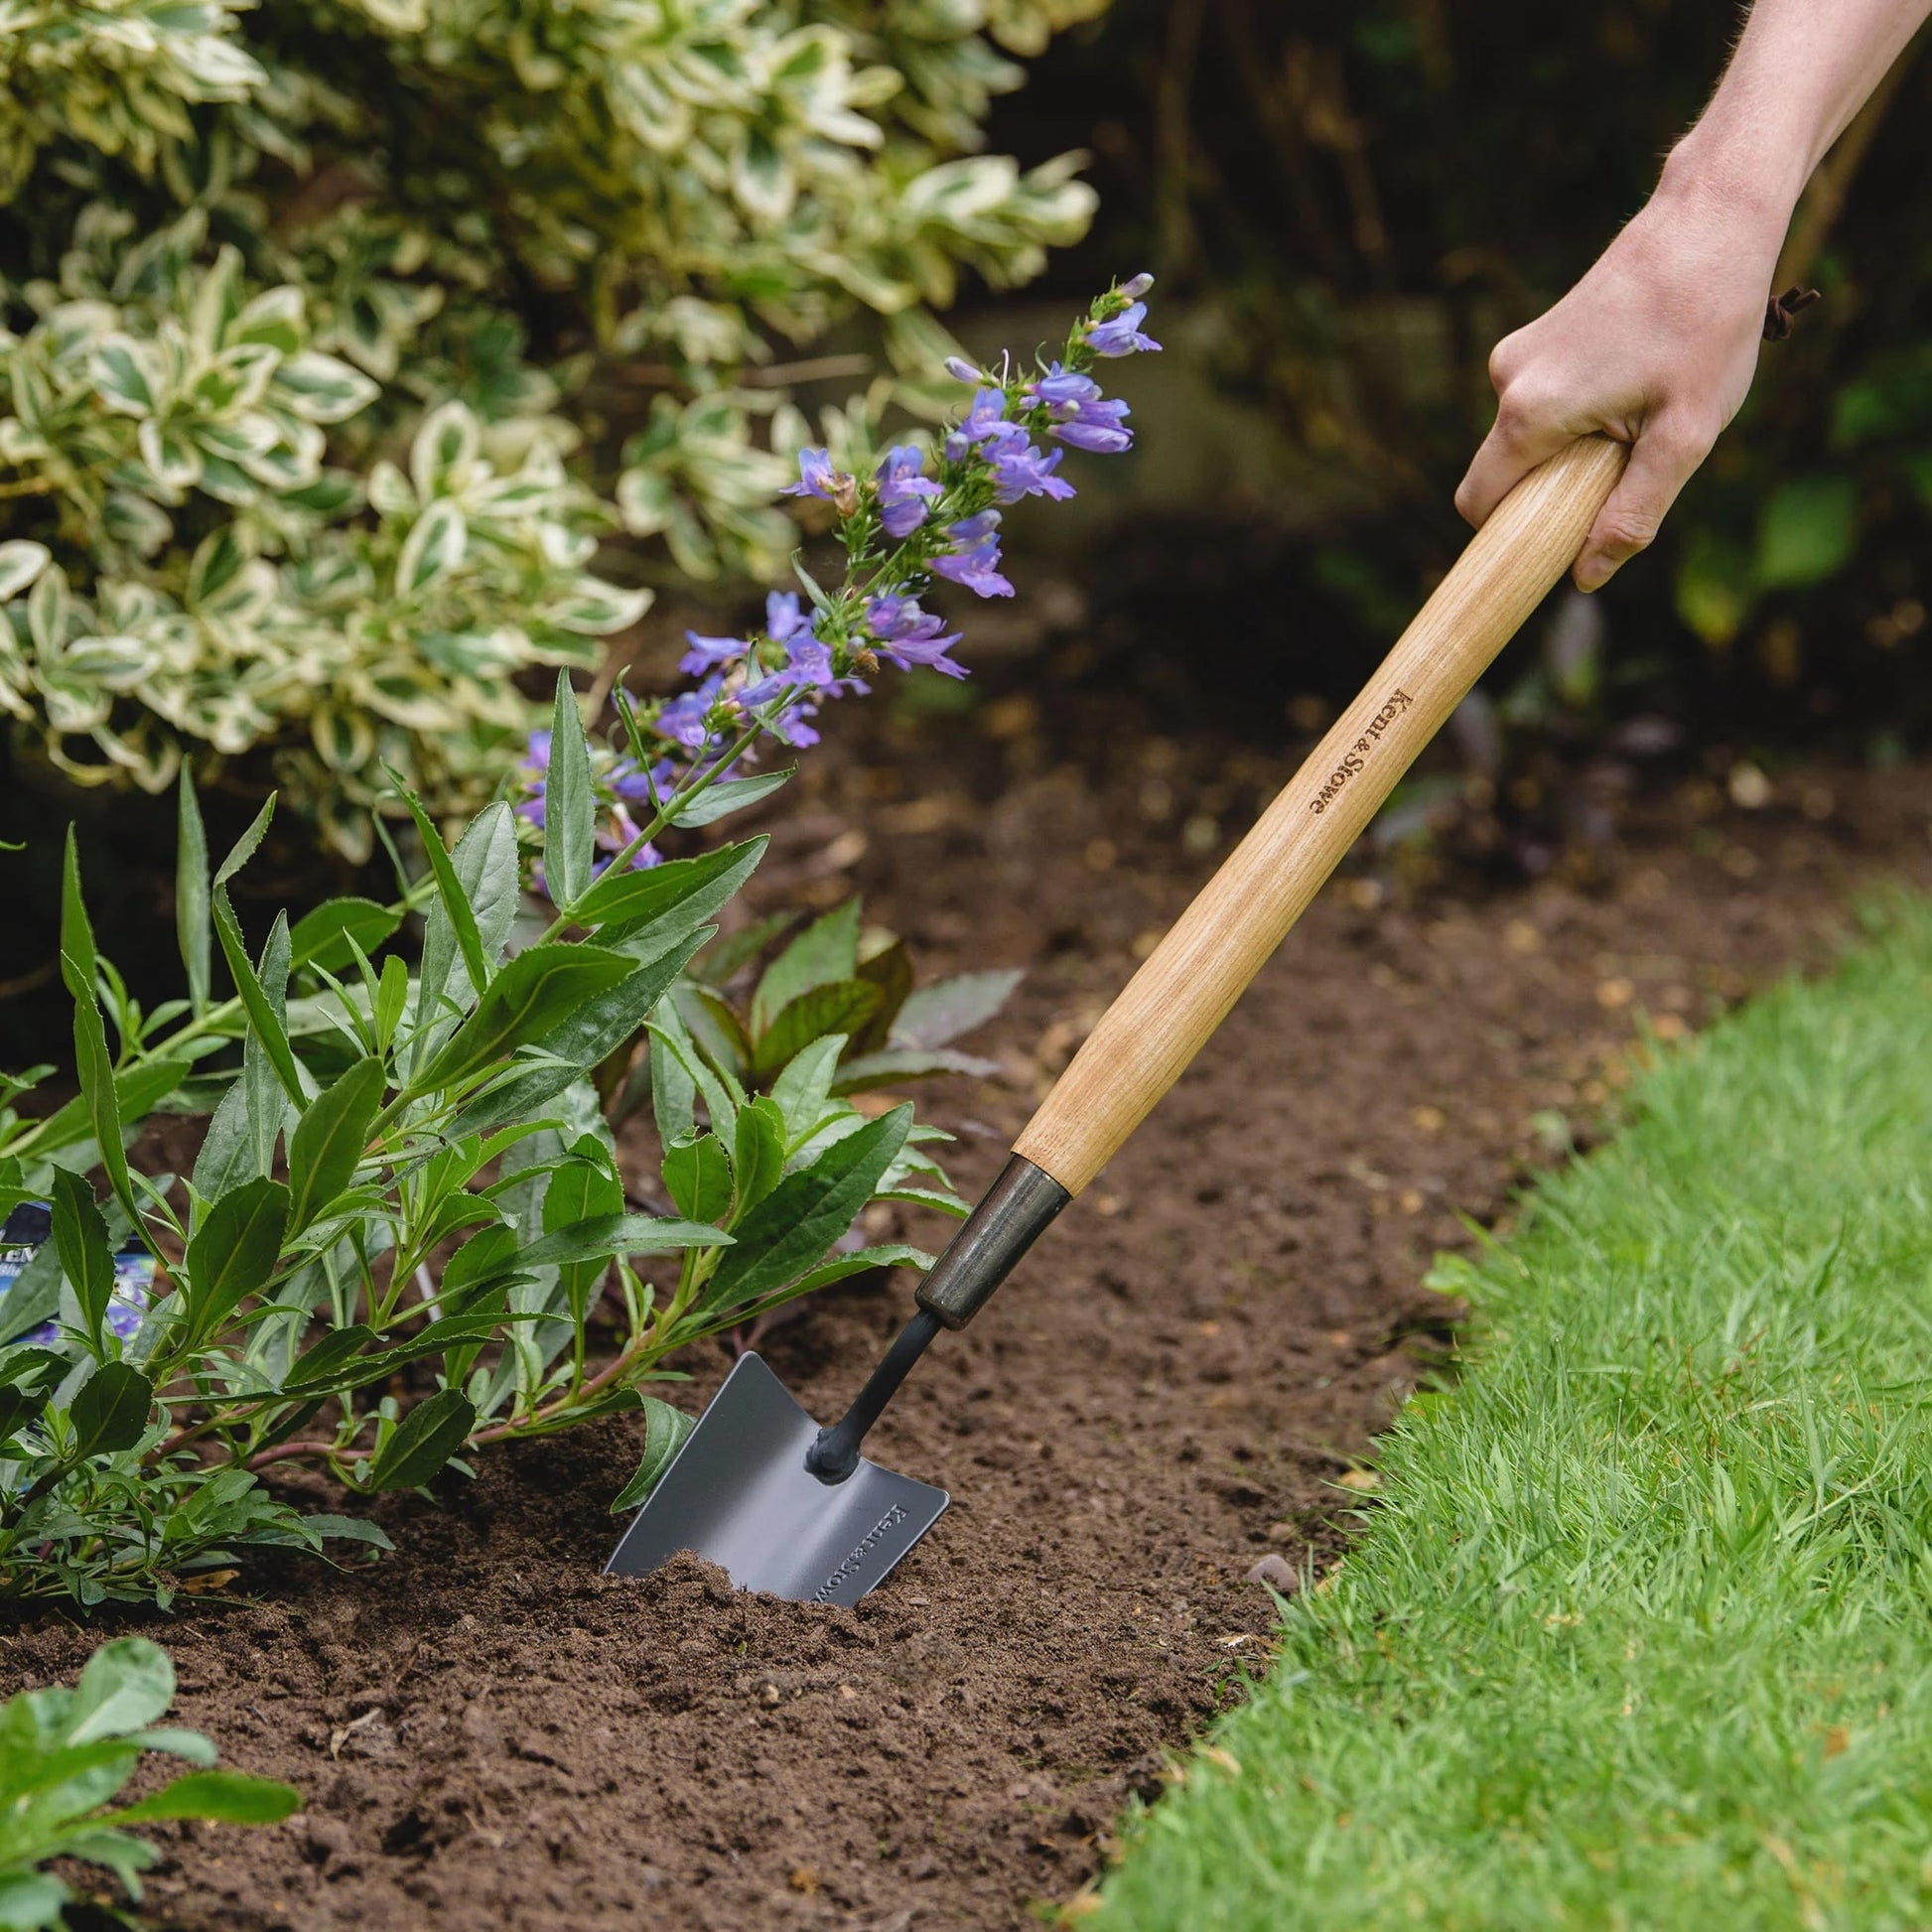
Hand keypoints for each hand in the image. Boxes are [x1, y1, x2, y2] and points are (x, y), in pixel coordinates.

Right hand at [1454, 163, 1785, 590]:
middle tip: (1626, 468)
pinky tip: (1636, 382)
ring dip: (1572, 448)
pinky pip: (1541, 403)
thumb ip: (1633, 513)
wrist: (1713, 218)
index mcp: (1529, 412)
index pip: (1477, 505)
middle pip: (1504, 473)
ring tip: (1643, 410)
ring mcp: (1518, 353)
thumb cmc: (1708, 323)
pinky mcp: (1536, 335)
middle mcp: (1507, 381)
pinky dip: (1578, 414)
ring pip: (1526, 437)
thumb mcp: (1684, 436)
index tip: (1551, 547)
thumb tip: (1586, 577)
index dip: (1506, 538)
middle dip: (1551, 490)